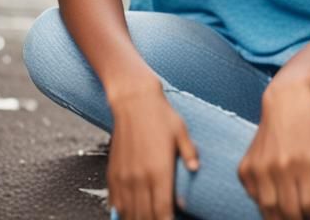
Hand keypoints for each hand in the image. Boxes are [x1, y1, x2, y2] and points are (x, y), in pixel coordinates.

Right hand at [106, 80, 198, 219]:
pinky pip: (116, 202)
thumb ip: (189, 153)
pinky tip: (129, 213)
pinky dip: (122, 212)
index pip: (163, 210)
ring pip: (129, 213)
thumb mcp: (182, 132)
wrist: (134, 102)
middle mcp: (140, 178)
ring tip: (147, 219)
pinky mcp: (113, 174)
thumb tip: (196, 169)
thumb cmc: (160, 115)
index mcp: (160, 171)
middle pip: (145, 216)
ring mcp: (125, 178)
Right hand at [239, 79, 309, 219]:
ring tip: (290, 217)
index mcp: (304, 162)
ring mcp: (259, 167)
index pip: (309, 205)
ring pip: (267, 209)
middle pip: (288, 212)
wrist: (286, 101)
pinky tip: (275, 199)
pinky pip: (253, 196)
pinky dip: (263, 204)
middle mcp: (279, 166)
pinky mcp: (245, 167)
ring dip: (279, 219)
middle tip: (305, 219)